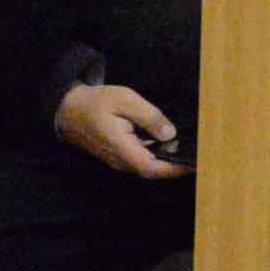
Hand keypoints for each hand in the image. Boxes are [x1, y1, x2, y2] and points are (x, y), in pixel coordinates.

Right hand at [56, 82, 187, 178]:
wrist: (69, 110)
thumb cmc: (96, 102)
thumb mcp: (125, 100)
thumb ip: (149, 117)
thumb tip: (170, 134)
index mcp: (120, 147)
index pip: (150, 167)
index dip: (173, 169)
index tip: (193, 165)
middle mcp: (119, 159)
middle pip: (152, 170)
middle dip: (176, 165)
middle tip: (199, 155)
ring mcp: (119, 160)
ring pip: (148, 166)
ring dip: (168, 160)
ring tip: (191, 149)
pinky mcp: (120, 156)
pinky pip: (142, 160)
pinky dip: (158, 155)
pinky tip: (171, 143)